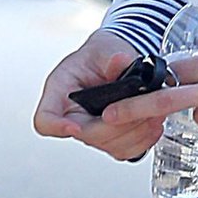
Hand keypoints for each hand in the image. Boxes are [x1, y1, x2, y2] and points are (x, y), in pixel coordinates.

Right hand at [33, 28, 165, 162]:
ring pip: (109, 146)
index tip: (74, 126)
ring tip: (151, 112)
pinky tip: (152, 122)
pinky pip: (126, 150)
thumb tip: (122, 61)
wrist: (114, 61)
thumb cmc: (101, 55)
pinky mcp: (111, 140)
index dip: (57, 126)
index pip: (45, 120)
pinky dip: (143, 139)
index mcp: (60, 91)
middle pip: (86, 135)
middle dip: (116, 123)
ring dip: (135, 130)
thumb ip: (112, 56)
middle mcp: (72, 116)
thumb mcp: (104, 47)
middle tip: (137, 107)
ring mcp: (91, 131)